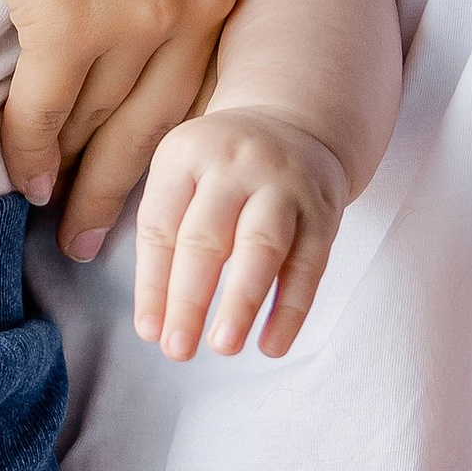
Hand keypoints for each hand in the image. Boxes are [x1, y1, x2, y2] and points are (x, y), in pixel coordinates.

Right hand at [0, 0, 279, 256]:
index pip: (218, 47)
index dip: (188, 102)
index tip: (170, 143)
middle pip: (172, 109)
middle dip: (140, 174)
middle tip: (118, 227)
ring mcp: (139, 17)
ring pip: (112, 121)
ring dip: (87, 179)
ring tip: (67, 220)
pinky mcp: (70, 27)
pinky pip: (50, 109)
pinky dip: (33, 148)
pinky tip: (24, 176)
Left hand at [132, 107, 349, 358]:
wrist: (297, 120)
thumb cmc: (222, 168)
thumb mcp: (182, 172)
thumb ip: (162, 232)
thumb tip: (153, 322)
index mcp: (186, 153)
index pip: (161, 225)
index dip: (152, 283)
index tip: (148, 331)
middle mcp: (234, 164)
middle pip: (206, 237)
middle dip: (189, 299)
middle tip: (176, 350)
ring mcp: (283, 185)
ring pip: (261, 247)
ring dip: (241, 302)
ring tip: (223, 348)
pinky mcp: (322, 210)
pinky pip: (308, 266)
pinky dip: (290, 310)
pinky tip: (272, 345)